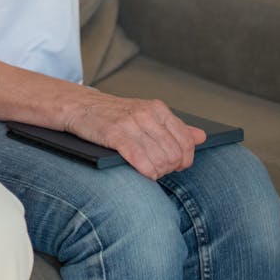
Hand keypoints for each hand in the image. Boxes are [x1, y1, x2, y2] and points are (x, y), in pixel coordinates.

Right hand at [64, 92, 205, 179]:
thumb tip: (201, 136)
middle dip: (169, 168)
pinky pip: (141, 160)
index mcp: (158, 108)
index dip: (184, 159)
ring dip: (158, 172)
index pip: (186, 141)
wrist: (77, 106)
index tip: (175, 165)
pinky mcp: (115, 134)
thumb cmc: (111, 114)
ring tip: (149, 171)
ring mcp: (131, 123)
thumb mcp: (146, 114)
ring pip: (160, 159)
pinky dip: (146, 171)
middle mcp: (147, 114)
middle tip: (159, 170)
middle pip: (174, 153)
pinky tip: (144, 173)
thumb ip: (175, 126)